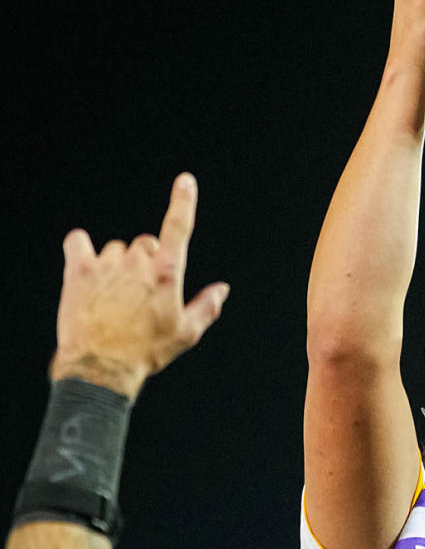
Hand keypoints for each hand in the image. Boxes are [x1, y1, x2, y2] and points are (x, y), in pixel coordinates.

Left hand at [50, 174, 228, 399]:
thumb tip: (223, 289)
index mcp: (167, 273)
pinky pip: (78, 241)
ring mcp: (107, 265)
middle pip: (145, 243)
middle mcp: (138, 263)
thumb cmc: (146, 352)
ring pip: (116, 249)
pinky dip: (81, 248)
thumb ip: (206, 307)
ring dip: (117, 264)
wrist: (100, 367)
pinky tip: (84, 262)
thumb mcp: (185, 334)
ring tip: (112, 295)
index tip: (186, 181)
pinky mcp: (79, 271)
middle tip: (139, 292)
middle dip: (146, 261)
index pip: (178, 227)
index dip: (183, 201)